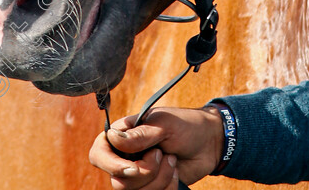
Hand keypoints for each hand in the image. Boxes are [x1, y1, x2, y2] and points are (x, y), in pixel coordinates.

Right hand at [89, 105, 223, 188]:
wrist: (210, 143)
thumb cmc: (186, 125)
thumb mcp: (164, 124)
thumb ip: (139, 134)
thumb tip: (111, 138)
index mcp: (124, 135)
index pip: (99, 152)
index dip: (109, 164)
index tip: (131, 166)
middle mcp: (127, 156)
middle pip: (118, 180)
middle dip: (144, 172)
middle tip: (160, 154)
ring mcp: (140, 175)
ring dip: (159, 178)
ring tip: (172, 160)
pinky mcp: (153, 188)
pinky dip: (167, 187)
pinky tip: (175, 172)